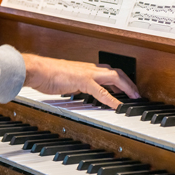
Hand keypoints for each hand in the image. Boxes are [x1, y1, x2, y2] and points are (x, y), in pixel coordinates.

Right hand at [22, 54, 139, 108]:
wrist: (38, 70)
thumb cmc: (48, 74)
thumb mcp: (66, 80)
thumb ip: (76, 84)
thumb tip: (79, 90)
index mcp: (86, 68)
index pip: (109, 71)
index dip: (120, 80)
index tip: (127, 88)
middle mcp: (90, 68)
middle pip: (117, 72)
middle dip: (129, 83)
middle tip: (137, 94)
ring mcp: (87, 73)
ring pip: (114, 77)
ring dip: (127, 87)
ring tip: (134, 97)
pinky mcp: (83, 81)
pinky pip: (101, 91)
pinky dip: (112, 99)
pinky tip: (118, 106)